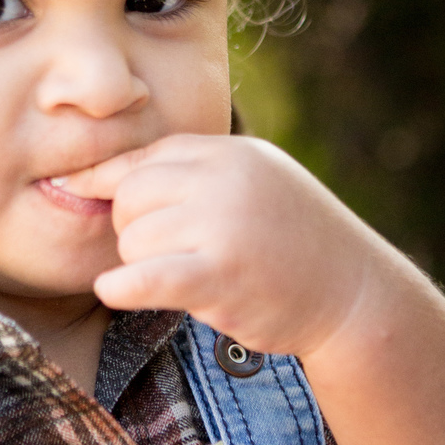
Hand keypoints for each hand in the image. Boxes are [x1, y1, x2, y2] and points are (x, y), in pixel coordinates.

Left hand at [61, 133, 390, 361]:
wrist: (356, 293)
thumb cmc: (295, 242)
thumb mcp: (254, 183)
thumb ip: (196, 174)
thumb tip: (104, 174)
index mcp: (231, 151)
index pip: (147, 158)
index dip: (115, 185)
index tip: (88, 199)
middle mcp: (226, 178)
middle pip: (130, 196)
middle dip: (135, 229)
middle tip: (167, 255)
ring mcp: (224, 223)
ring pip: (134, 240)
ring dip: (144, 265)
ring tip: (188, 276)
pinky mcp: (222, 274)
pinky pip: (147, 276)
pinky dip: (123, 286)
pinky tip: (114, 291)